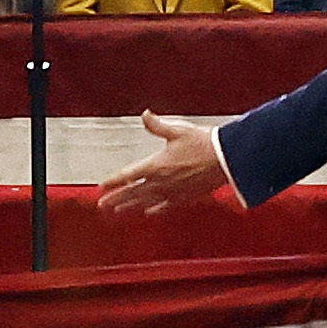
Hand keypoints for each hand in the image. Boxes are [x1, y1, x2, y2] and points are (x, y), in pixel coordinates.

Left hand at [104, 111, 239, 214]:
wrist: (224, 160)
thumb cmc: (202, 144)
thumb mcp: (177, 130)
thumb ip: (157, 125)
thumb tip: (145, 115)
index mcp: (156, 165)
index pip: (128, 175)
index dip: (113, 181)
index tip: (102, 186)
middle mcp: (161, 182)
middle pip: (132, 192)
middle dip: (116, 198)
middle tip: (103, 204)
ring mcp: (172, 192)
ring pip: (145, 202)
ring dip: (130, 206)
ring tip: (119, 210)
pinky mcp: (184, 198)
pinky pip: (165, 207)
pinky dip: (154, 210)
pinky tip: (149, 212)